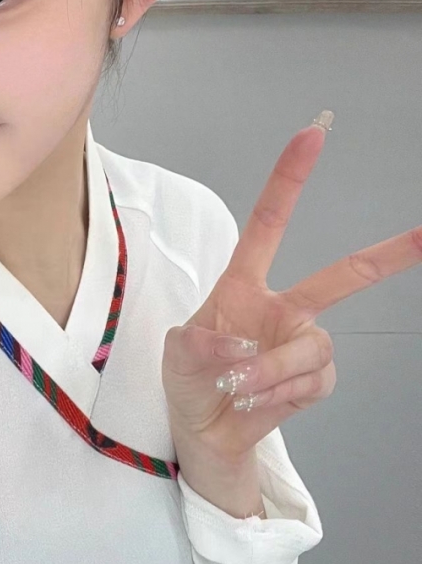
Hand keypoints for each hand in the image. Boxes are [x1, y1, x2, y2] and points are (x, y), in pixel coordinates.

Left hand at [163, 112, 421, 467]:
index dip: (290, 179)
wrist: (203, 428)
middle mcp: (281, 307)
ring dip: (271, 371)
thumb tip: (240, 344)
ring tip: (237, 387)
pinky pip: (312, 382)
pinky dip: (279, 395)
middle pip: (341, 276)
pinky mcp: (314, 379)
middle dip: (387, 255)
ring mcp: (301, 342)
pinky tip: (256, 401)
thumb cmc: (189, 379)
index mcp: (243, 284)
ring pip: (312, 347)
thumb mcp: (175, 354)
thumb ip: (199, 343)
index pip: (269, 222)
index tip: (312, 136)